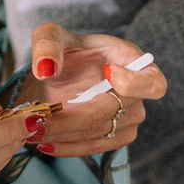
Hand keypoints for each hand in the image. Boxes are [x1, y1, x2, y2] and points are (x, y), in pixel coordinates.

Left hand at [16, 24, 167, 157]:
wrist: (63, 76)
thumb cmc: (66, 52)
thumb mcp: (51, 37)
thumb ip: (47, 45)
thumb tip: (46, 69)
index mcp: (132, 61)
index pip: (153, 83)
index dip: (134, 83)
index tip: (107, 72)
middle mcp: (138, 93)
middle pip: (110, 112)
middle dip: (69, 119)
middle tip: (34, 122)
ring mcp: (130, 118)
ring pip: (98, 133)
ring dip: (63, 135)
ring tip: (31, 131)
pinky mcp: (117, 136)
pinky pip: (94, 147)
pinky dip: (67, 147)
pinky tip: (43, 141)